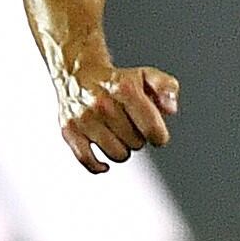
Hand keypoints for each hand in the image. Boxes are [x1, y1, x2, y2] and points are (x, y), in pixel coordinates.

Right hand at [56, 64, 178, 173]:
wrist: (79, 75)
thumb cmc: (117, 81)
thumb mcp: (147, 76)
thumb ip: (166, 88)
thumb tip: (170, 109)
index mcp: (125, 90)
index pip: (153, 130)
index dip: (159, 136)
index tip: (155, 133)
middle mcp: (103, 104)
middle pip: (136, 144)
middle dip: (137, 138)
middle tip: (130, 125)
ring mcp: (85, 118)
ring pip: (116, 155)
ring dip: (121, 149)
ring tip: (117, 134)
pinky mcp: (69, 130)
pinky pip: (87, 160)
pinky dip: (98, 165)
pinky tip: (104, 163)